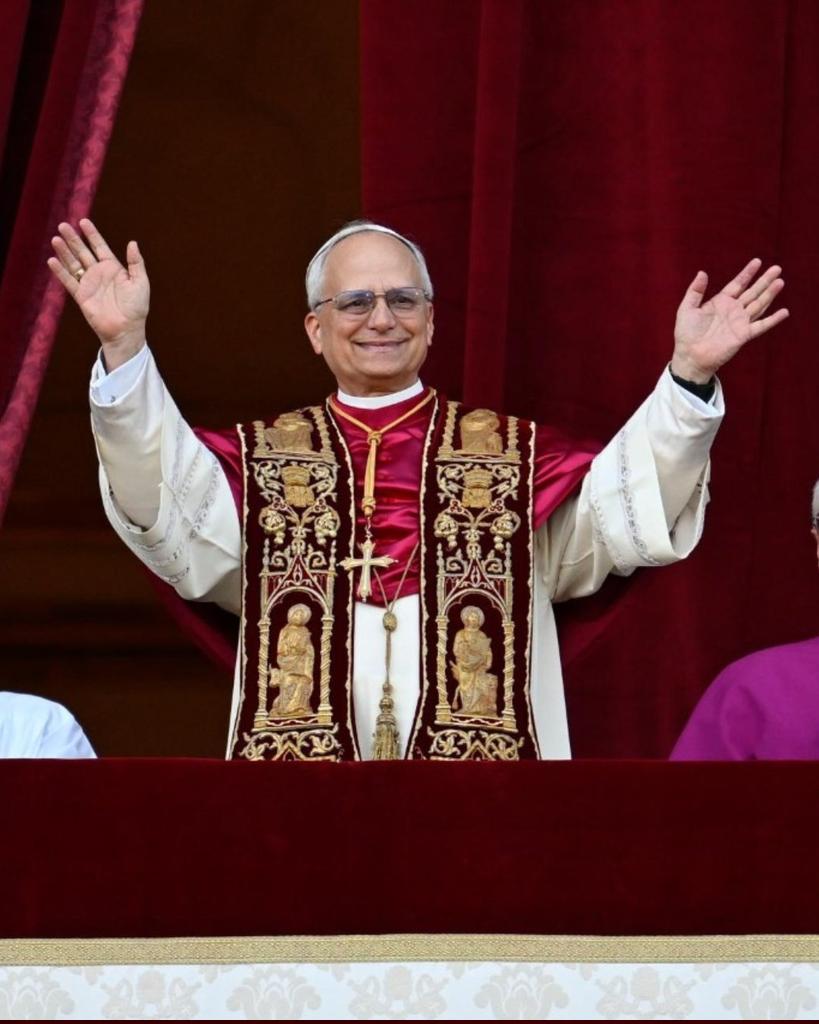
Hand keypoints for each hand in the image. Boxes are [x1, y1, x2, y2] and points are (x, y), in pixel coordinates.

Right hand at [47, 218, 148, 369]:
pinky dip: (60, 271)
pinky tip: (52, 260)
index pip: (100, 247)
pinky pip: (69, 281)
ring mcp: (89, 284)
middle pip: (83, 252)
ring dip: (64, 252)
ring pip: (73, 264)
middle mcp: (99, 274)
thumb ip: (136, 263)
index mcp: (114, 268)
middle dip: (73, 239)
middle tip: (63, 225)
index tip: (83, 222)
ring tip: (55, 239)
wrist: (126, 329)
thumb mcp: (140, 282)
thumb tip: (132, 243)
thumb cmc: (136, 307)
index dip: (92, 234)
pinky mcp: (81, 296)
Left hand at [671, 259, 788, 382]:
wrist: (690, 356)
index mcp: (721, 302)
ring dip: (770, 294)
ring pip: (759, 305)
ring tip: (780, 282)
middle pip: (752, 292)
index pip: (737, 284)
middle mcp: (733, 310)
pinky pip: (761, 326)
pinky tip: (784, 312)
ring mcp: (740, 322)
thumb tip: (702, 272)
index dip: (747, 273)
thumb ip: (695, 291)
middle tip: (777, 268)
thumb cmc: (686, 334)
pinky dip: (773, 320)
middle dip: (764, 280)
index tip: (757, 261)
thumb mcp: (687, 309)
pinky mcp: (743, 335)